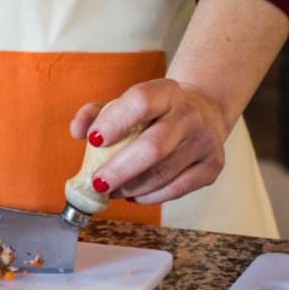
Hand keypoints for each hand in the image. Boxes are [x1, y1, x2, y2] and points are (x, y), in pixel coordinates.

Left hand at [69, 79, 229, 203]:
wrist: (202, 111)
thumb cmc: (153, 112)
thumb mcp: (124, 102)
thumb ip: (95, 113)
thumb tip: (76, 131)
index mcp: (165, 92)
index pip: (141, 103)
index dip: (114, 122)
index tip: (93, 140)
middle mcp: (189, 115)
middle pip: (153, 147)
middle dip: (120, 170)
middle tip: (98, 183)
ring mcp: (204, 141)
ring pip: (163, 174)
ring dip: (131, 187)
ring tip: (112, 190)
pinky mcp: (212, 165)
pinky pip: (177, 189)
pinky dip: (150, 197)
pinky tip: (134, 195)